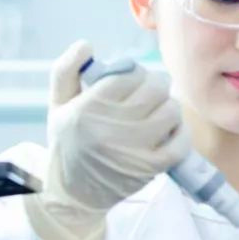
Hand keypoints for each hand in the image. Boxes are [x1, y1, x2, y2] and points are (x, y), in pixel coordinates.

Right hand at [24, 40, 189, 239]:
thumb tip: (86, 44)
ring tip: (156, 114)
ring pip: (171, 109)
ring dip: (167, 108)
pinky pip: (180, 140)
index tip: (131, 82)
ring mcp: (133, 149)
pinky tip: (168, 132)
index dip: (134, 73)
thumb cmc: (68, 143)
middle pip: (155, 88)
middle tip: (148, 95)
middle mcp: (111, 128)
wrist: (73, 195)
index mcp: (87, 108)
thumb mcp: (58, 104)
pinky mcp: (151, 168)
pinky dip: (179, 133)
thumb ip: (67, 69)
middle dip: (154, 87)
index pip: (128, 73)